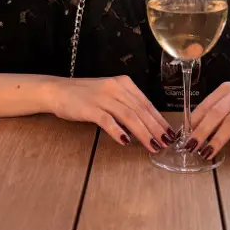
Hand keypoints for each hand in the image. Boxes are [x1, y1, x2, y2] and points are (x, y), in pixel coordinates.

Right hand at [48, 75, 175, 152]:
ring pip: (129, 116)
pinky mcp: (90, 107)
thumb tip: (146, 125)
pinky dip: (118, 131)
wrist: (58, 91)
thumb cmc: (86, 95)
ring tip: (153, 145)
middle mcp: (116, 88)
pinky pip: (107, 120)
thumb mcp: (110, 95)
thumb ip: (127, 105)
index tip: (170, 133)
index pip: (147, 103)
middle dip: (156, 128)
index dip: (159, 120)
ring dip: (143, 132)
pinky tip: (125, 141)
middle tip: (167, 143)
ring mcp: (103, 97)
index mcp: (124, 83)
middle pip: (141, 110)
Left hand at [188, 74, 229, 160]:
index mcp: (227, 88)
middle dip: (201, 132)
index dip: (193, 122)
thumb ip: (220, 106)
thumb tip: (199, 126)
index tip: (183, 136)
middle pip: (215, 113)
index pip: (205, 105)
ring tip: (208, 153)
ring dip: (218, 139)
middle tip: (191, 147)